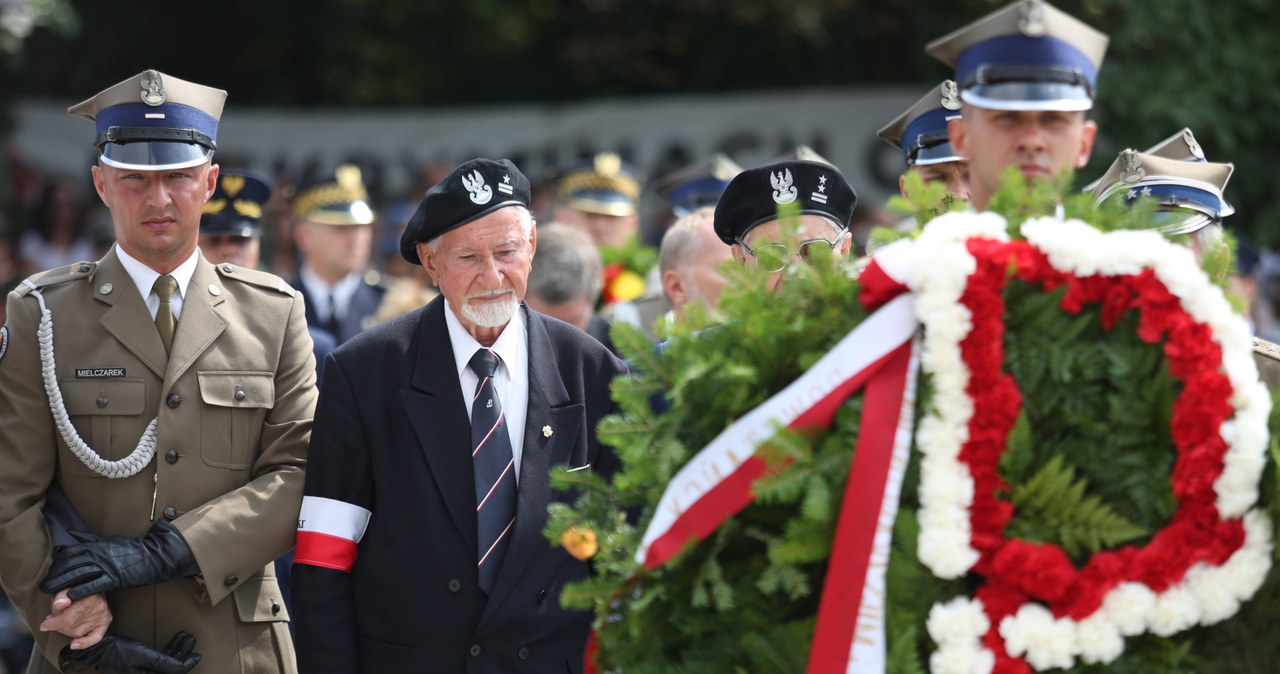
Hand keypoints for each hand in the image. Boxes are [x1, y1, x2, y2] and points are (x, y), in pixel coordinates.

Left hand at [39, 591, 110, 649]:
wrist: (90, 584)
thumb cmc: (75, 588)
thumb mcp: (65, 588)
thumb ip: (61, 596)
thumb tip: (60, 604)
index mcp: (89, 596)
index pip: (68, 619)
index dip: (53, 624)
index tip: (44, 625)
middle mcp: (98, 607)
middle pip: (72, 627)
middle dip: (58, 625)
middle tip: (53, 620)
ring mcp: (102, 615)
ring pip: (78, 632)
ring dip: (66, 630)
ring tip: (63, 621)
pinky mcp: (105, 621)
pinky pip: (95, 637)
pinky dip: (85, 643)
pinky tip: (74, 644)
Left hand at [41, 521, 198, 600]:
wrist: (154, 556)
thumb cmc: (131, 549)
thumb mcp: (108, 539)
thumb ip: (88, 538)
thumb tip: (69, 532)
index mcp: (95, 544)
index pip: (68, 553)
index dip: (56, 564)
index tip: (51, 573)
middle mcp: (97, 554)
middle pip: (69, 565)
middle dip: (54, 576)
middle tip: (45, 586)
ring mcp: (105, 566)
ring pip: (77, 576)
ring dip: (61, 585)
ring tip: (51, 594)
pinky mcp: (113, 578)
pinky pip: (91, 586)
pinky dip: (78, 591)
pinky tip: (69, 598)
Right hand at [67, 631, 200, 673]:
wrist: (99, 647)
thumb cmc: (118, 651)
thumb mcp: (143, 655)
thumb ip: (163, 662)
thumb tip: (182, 666)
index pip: (174, 672)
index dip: (187, 664)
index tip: (197, 655)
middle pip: (172, 667)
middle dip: (183, 652)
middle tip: (191, 639)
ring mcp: (144, 670)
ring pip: (167, 661)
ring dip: (177, 649)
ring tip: (185, 636)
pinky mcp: (142, 663)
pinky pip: (160, 658)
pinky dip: (169, 649)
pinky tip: (174, 640)